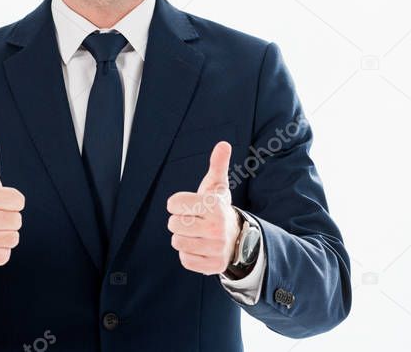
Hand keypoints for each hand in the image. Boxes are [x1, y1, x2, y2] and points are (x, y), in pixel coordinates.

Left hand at [166, 141, 240, 274]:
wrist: (238, 238)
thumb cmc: (219, 208)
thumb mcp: (218, 186)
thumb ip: (218, 164)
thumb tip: (223, 144)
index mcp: (214, 206)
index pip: (173, 203)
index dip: (177, 204)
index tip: (189, 205)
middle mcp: (216, 228)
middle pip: (173, 224)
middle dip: (180, 221)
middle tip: (194, 221)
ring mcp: (216, 248)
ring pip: (177, 242)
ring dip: (183, 238)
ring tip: (197, 234)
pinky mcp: (213, 266)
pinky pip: (185, 259)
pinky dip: (188, 255)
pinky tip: (200, 247)